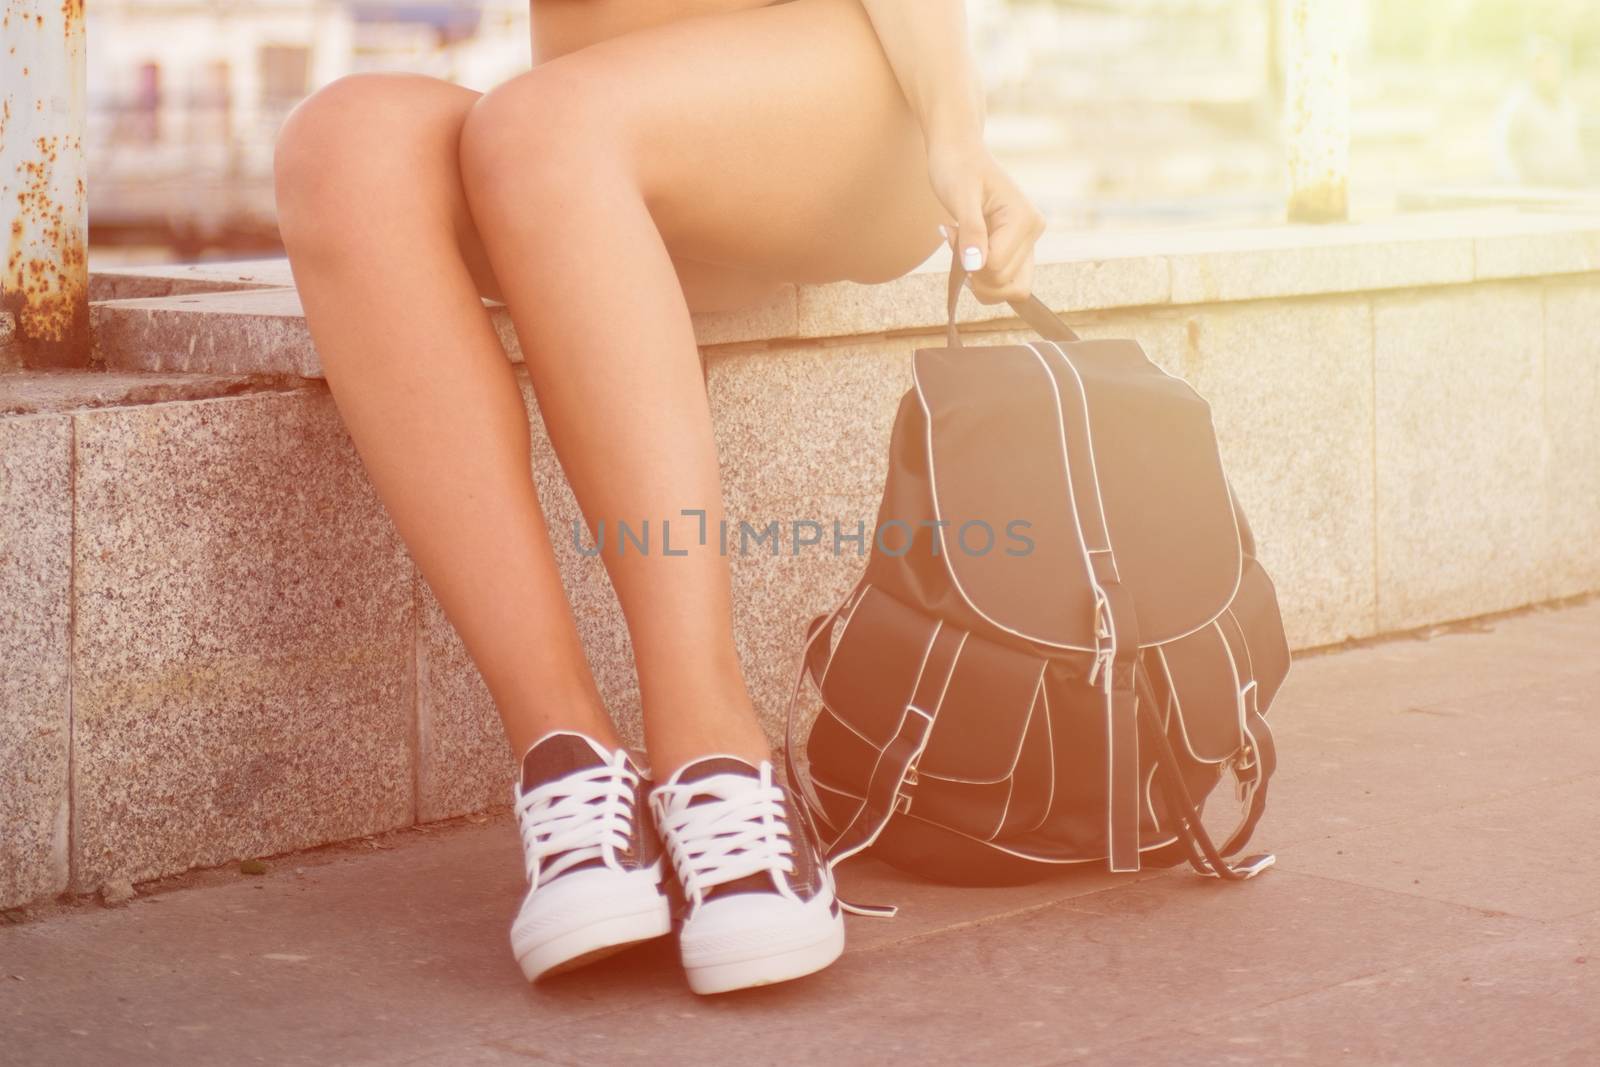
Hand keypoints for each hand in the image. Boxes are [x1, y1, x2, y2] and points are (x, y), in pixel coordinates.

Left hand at [926, 136, 1045, 304]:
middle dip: (974, 272)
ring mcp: (1028, 242)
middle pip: (1005, 284)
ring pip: (1010, 290)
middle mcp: (1034, 231)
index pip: (997, 268)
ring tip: (963, 247)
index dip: (969, 262)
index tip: (950, 231)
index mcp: (1025, 218)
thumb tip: (976, 267)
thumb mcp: (960, 197)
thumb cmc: (957, 167)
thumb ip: (971, 232)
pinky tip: (968, 251)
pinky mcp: (1018, 248)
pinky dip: (983, 277)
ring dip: (979, 279)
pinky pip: (1005, 281)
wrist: (958, 151)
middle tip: (955, 238)